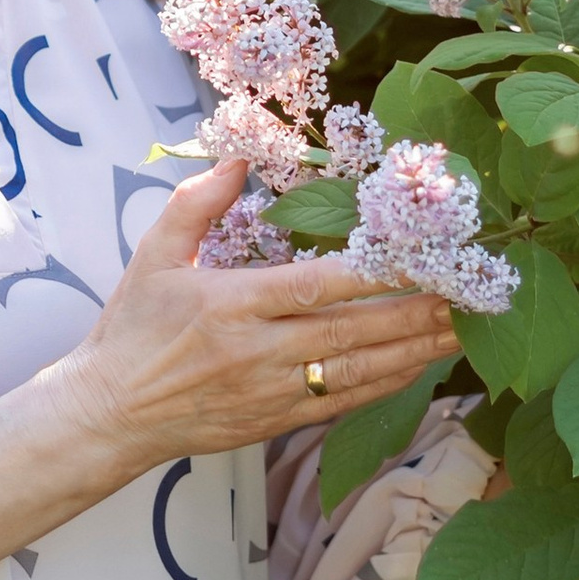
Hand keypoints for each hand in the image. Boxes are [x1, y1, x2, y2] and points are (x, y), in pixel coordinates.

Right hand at [45, 161, 455, 479]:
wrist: (109, 412)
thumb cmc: (132, 329)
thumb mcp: (153, 254)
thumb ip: (196, 203)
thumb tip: (240, 159)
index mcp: (230, 304)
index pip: (315, 286)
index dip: (373, 274)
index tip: (421, 259)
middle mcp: (258, 351)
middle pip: (352, 332)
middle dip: (416, 313)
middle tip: (469, 295)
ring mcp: (271, 391)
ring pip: (358, 371)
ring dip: (415, 351)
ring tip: (462, 330)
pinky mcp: (276, 420)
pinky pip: (343, 402)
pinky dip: (386, 385)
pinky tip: (419, 367)